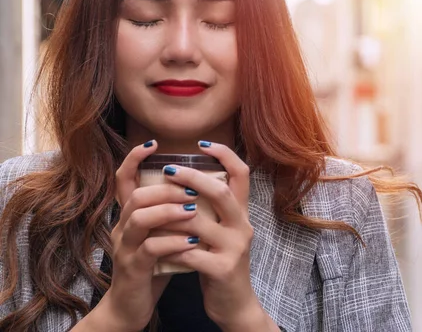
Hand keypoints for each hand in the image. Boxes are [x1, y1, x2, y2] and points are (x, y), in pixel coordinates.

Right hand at [89, 141, 200, 330]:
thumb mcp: (161, 233)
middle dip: (166, 188)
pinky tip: (192, 242)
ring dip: (169, 211)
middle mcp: (123, 227)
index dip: (134, 159)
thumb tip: (200, 187)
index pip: (124, 179)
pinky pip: (151, 249)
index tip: (153, 143)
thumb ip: (171, 212)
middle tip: (191, 189)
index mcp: (130, 216)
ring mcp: (125, 248)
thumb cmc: (153, 265)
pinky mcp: (133, 269)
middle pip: (136, 195)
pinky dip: (174, 242)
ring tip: (192, 210)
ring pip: (139, 218)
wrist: (132, 306)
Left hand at [158, 141, 270, 330]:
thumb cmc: (220, 262)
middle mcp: (242, 226)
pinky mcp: (222, 269)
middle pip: (221, 192)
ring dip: (171, 214)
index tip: (202, 143)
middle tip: (169, 171)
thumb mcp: (221, 232)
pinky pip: (189, 253)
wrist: (234, 305)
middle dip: (193, 177)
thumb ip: (210, 210)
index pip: (242, 174)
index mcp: (241, 213)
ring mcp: (234, 248)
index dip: (224, 154)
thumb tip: (186, 181)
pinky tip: (155, 246)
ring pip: (199, 222)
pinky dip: (169, 247)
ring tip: (151, 210)